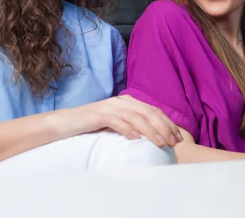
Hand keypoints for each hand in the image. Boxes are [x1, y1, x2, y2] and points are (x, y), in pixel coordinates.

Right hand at [58, 95, 182, 146]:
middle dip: (164, 127)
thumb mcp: (116, 124)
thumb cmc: (92, 126)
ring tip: (160, 143)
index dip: (168, 123)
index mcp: (128, 102)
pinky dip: (128, 129)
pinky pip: (116, 121)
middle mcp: (121, 101)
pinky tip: (136, 139)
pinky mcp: (98, 115)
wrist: (65, 123)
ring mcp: (110, 107)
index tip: (178, 138)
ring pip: (136, 117)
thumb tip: (152, 139)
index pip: (153, 111)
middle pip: (148, 112)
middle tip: (174, 142)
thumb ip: (132, 125)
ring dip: (150, 130)